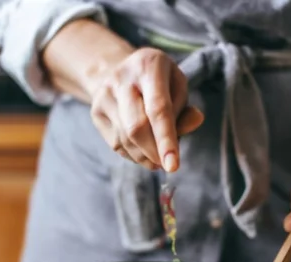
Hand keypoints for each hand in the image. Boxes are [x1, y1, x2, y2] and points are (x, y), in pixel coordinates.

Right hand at [88, 47, 203, 171]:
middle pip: (136, 127)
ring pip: (125, 139)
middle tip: (167, 165)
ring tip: (158, 159)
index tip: (173, 166)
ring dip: (145, 157)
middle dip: (154, 153)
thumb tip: (196, 122)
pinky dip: (133, 155)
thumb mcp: (178, 87)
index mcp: (148, 66)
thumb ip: (185, 109)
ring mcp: (104, 94)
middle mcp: (122, 78)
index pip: (158, 108)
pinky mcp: (95, 111)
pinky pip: (115, 144)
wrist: (122, 71)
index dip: (166, 140)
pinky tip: (144, 151)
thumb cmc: (160, 83)